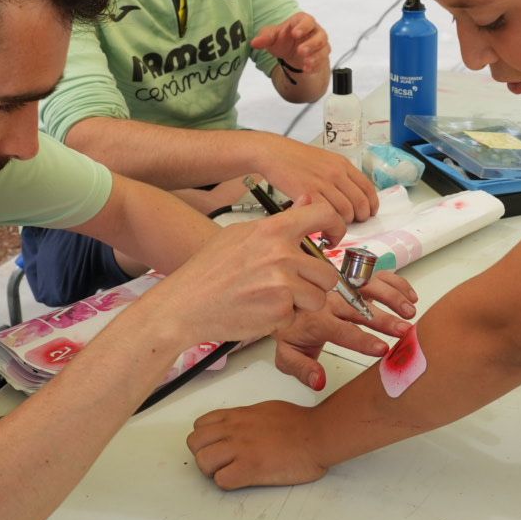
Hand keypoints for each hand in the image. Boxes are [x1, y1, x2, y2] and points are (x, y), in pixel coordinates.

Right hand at [146, 200, 343, 345]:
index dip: (336, 226)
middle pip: (328, 272)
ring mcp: (283, 285)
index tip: (333, 237)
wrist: (185, 304)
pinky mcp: (280, 312)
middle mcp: (281, 255)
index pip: (323, 214)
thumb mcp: (242, 234)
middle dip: (315, 282)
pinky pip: (298, 316)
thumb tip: (308, 201)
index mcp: (273, 230)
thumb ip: (280, 221)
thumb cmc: (208, 270)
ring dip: (303, 303)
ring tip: (276, 298)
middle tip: (294, 284)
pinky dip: (284, 318)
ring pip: (319, 298)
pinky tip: (261, 310)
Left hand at [189, 401, 328, 488]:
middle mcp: (234, 430)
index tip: (218, 445)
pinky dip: (228, 482)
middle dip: (204, 454)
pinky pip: (221, 480)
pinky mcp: (250, 468)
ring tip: (231, 472)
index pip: (200, 425)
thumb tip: (240, 427)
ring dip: (213, 470)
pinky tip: (243, 479)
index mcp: (238, 416)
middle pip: (194, 443)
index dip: (206, 438)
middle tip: (221, 461)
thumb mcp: (265, 410)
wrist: (317, 434)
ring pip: (202, 461)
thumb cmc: (299, 423)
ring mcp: (240, 449)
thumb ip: (246, 419)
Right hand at [250, 134, 377, 222]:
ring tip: (336, 225)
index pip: (368, 188)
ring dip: (344, 223)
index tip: (370, 213)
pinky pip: (326, 213)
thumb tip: (352, 194)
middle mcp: (336, 173)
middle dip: (361, 217)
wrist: (274, 153)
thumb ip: (340, 175)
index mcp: (342, 164)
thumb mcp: (325, 159)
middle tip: (354, 223)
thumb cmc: (296, 157)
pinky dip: (328, 224)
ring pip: (345, 211)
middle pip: (360, 202)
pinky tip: (323, 226)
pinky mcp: (308, 193)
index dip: (372, 204)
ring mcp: (323, 183)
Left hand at [251, 11, 329, 74]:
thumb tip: (255, 42)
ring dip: (315, 56)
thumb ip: (264, 38)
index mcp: (302, 22)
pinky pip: (322, 61)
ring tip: (305, 63)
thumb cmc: (284, 41)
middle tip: (300, 51)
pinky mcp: (322, 58)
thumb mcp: (272, 38)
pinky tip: (307, 69)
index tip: (294, 33)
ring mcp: (320, 45)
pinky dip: (315, 66)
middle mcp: (314, 32)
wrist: (293, 56)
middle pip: (319, 35)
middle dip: (311, 44)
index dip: (302, 26)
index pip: (307, 20)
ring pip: (323, 49)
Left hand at [270, 271, 417, 388]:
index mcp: (316, 321)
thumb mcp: (288, 355)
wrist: (286, 299)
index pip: (341, 331)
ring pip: (371, 286)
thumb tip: (319, 381)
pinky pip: (377, 276)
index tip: (382, 349)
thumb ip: (302, 369)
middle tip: (404, 330)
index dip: (362, 340)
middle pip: (361, 308)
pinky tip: (410, 296)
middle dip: (384, 319)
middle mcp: (332, 301)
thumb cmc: (292, 330)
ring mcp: (345, 287)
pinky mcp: (355, 279)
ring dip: (393, 297)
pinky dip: (396, 283)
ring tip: (410, 312)